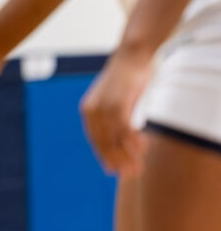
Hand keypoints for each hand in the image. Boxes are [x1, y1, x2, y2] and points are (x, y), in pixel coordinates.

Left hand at [80, 53, 152, 176]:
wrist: (131, 56)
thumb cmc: (126, 79)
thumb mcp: (116, 100)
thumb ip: (115, 118)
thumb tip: (121, 138)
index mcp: (88, 110)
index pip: (95, 140)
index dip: (104, 156)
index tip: (113, 170)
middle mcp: (92, 110)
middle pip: (104, 142)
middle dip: (118, 160)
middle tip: (131, 174)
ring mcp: (104, 107)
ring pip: (115, 139)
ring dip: (128, 156)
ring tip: (138, 168)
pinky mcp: (117, 104)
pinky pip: (124, 129)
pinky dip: (133, 141)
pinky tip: (143, 149)